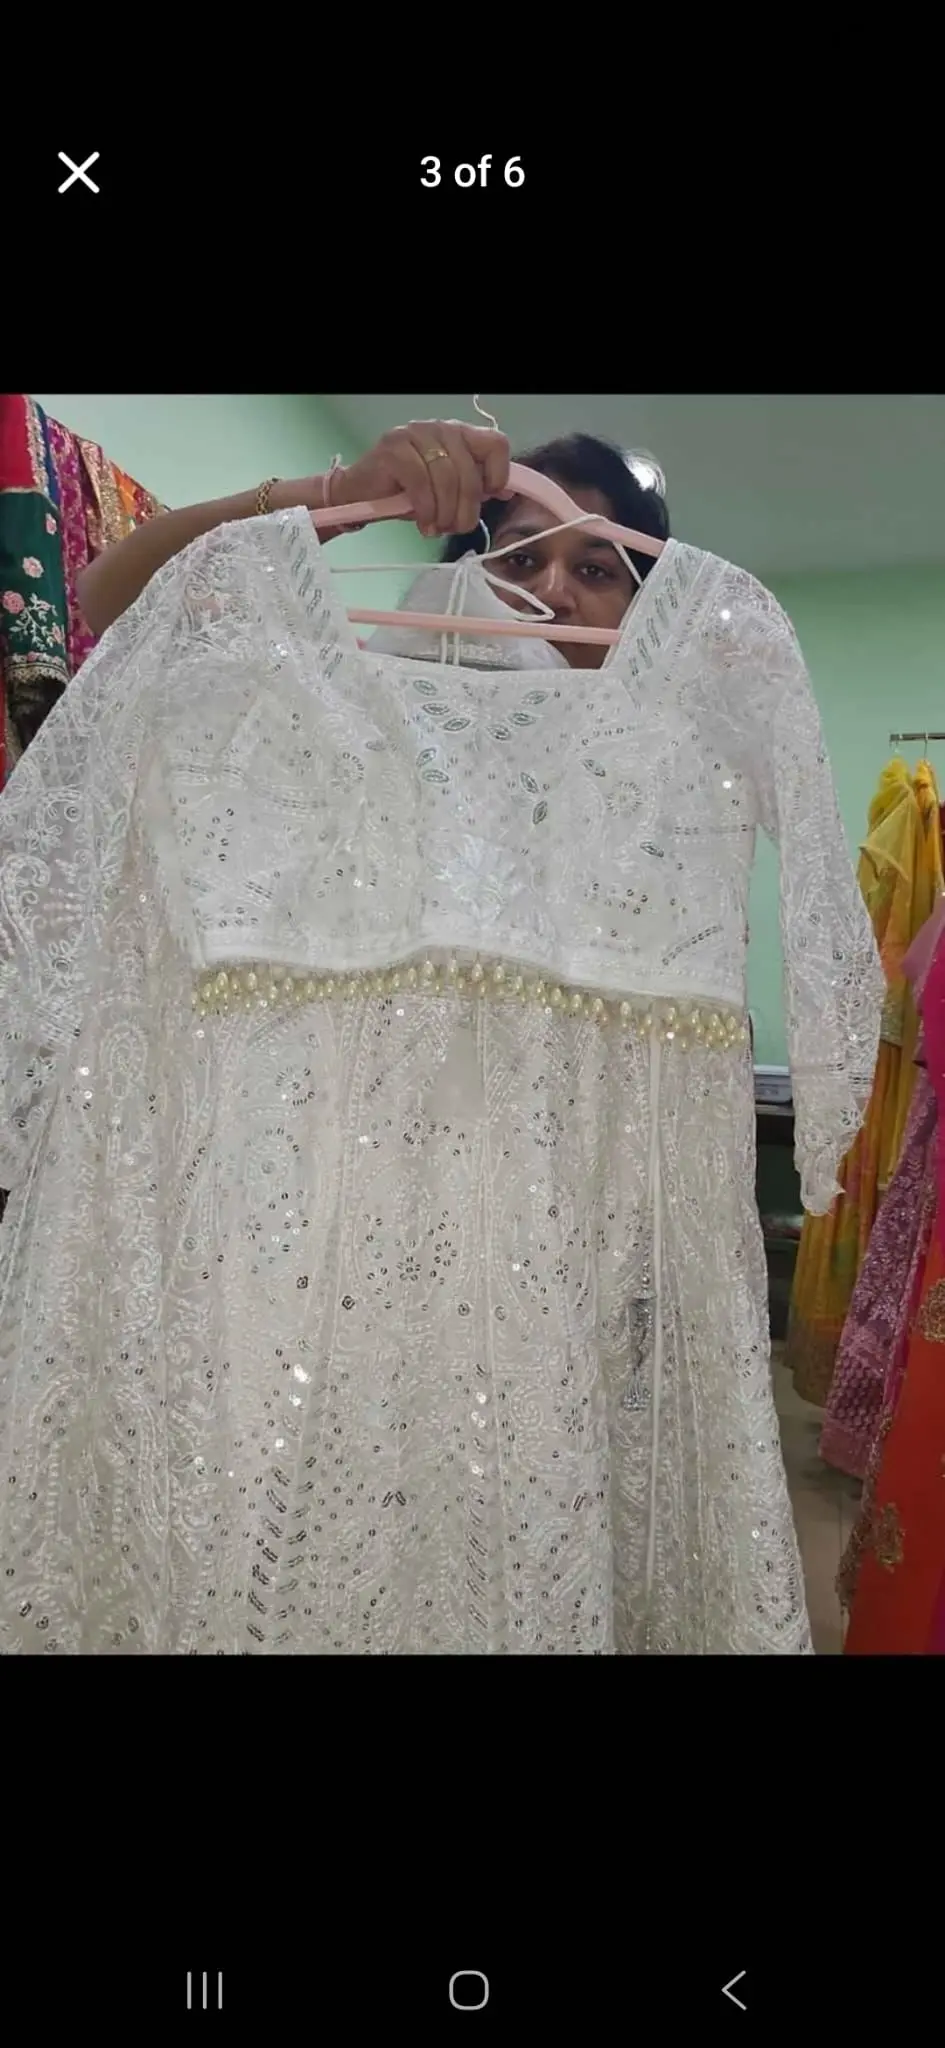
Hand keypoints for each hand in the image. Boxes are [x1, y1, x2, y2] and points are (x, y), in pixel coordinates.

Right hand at [329, 420, 511, 538]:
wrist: (359, 495)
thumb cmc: (406, 495)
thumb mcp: (448, 492)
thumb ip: (475, 486)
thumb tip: (507, 492)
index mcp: (459, 434)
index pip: (496, 444)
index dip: (498, 475)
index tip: (487, 499)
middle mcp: (440, 428)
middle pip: (470, 471)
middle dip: (466, 509)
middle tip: (454, 528)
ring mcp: (415, 435)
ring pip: (447, 478)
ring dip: (445, 513)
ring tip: (436, 529)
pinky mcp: (393, 449)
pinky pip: (421, 483)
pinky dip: (426, 510)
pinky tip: (423, 524)